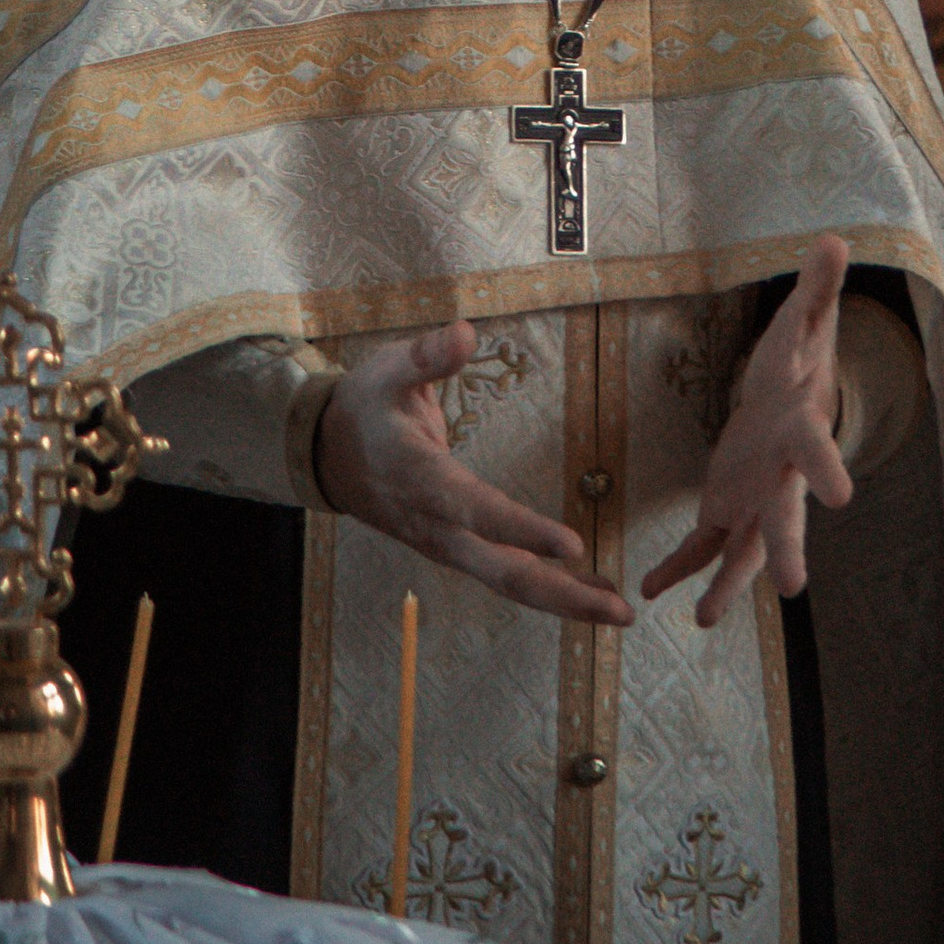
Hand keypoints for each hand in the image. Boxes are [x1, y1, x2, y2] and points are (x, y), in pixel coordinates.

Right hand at [314, 322, 631, 628]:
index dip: (522, 529)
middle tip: (619, 609)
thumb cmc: (365, 406)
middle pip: (502, 571)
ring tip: (618, 611)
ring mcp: (445, 545)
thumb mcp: (386, 371)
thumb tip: (466, 332)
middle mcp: (437, 525)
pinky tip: (587, 592)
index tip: (571, 545)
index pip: (476, 510)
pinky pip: (503, 575)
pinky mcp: (454, 549)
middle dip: (563, 593)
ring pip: (507, 582)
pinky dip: (547, 589)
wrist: (325, 455)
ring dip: (564, 600)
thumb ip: (426, 356)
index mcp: (420, 478)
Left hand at [641, 234, 850, 626]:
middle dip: (789, 550)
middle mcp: (783, 477)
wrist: (793, 400)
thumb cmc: (800, 360)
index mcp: (802, 430)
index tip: (841, 495)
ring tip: (704, 623)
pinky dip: (679, 568)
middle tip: (794, 588)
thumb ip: (818, 288)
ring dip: (727, 586)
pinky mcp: (727, 506)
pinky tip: (650, 591)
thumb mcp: (806, 321)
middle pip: (788, 516)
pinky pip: (703, 544)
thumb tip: (835, 239)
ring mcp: (757, 499)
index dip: (828, 468)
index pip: (818, 447)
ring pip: (746, 551)